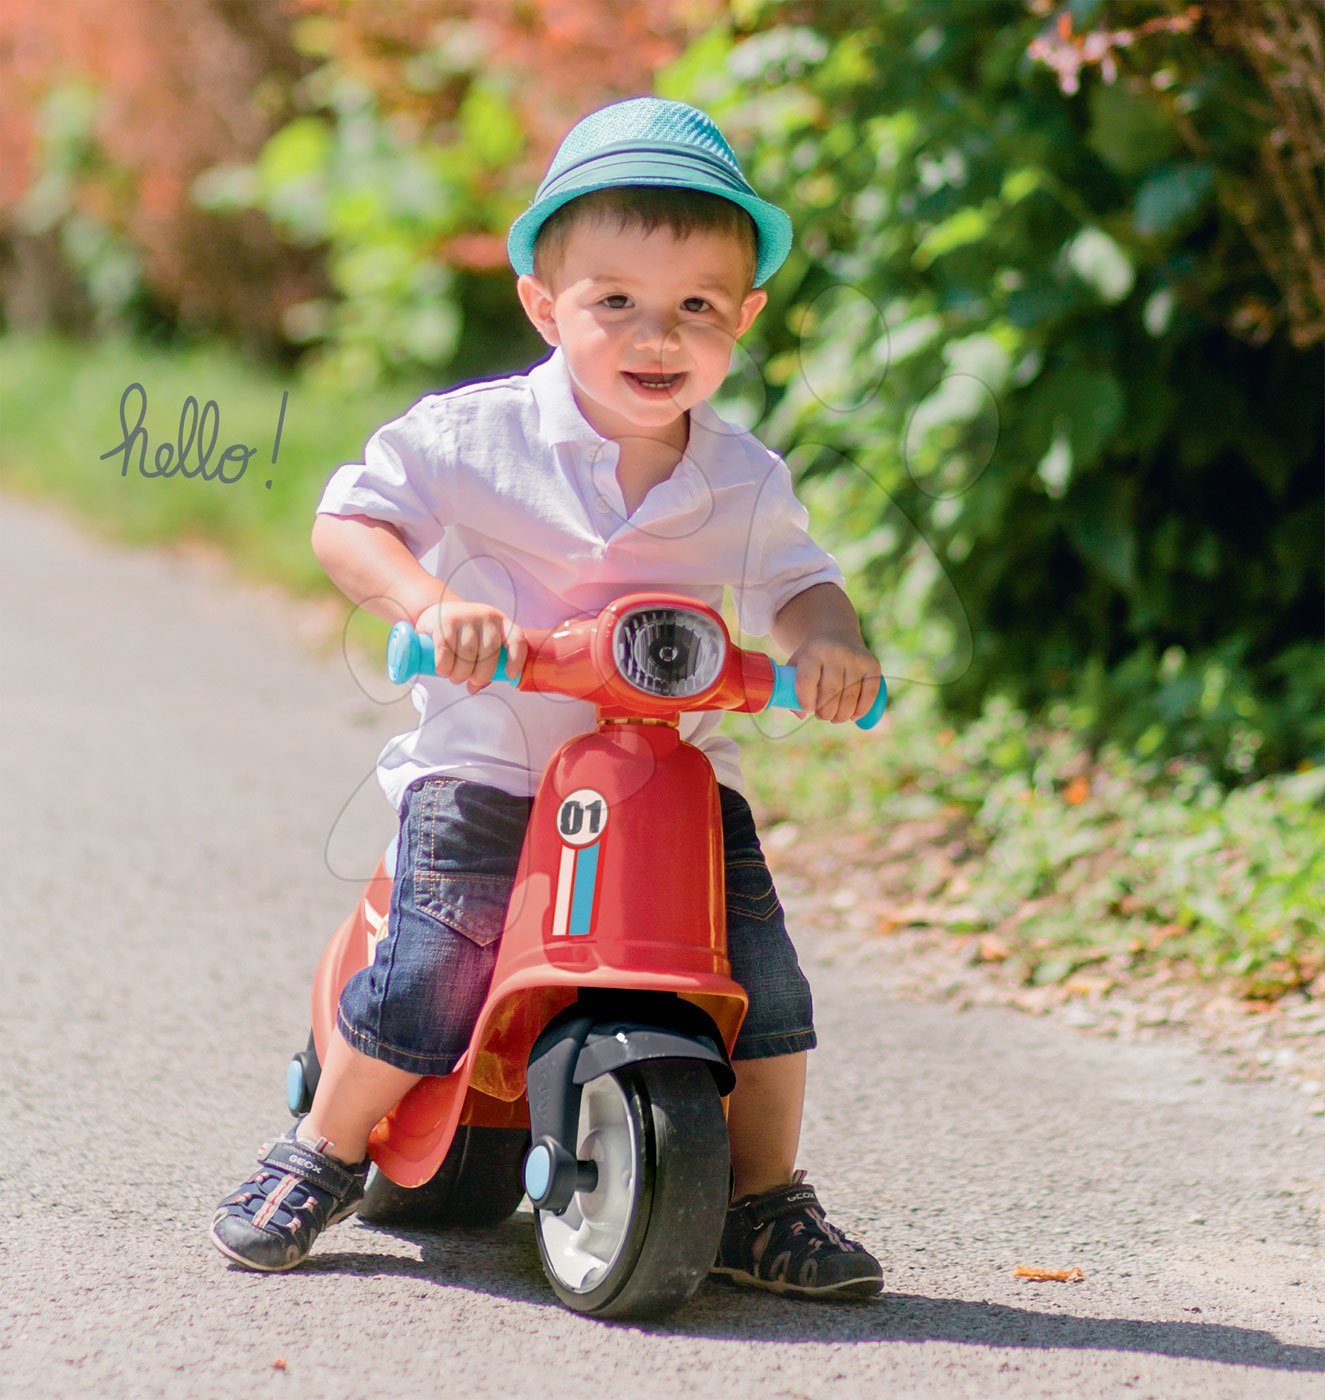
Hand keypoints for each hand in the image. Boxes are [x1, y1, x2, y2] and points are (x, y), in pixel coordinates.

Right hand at [413, 600, 527, 691]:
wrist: (439, 611)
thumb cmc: (464, 634)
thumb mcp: (480, 645)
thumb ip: (482, 667)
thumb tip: (474, 688)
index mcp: (502, 623)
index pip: (517, 640)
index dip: (516, 659)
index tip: (509, 675)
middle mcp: (487, 617)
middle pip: (489, 652)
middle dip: (480, 675)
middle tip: (469, 681)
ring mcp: (467, 617)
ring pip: (467, 654)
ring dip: (460, 673)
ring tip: (455, 677)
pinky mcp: (446, 621)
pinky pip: (447, 650)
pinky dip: (444, 666)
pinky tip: (443, 671)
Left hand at [787, 633, 882, 723]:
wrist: (835, 634)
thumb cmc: (812, 658)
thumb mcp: (796, 665)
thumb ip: (791, 690)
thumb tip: (801, 714)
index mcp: (813, 652)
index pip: (807, 679)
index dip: (806, 700)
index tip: (807, 709)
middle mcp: (836, 652)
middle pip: (831, 692)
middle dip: (825, 712)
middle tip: (822, 716)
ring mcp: (856, 658)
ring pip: (850, 696)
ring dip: (841, 715)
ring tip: (835, 718)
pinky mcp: (872, 664)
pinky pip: (870, 693)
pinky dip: (862, 710)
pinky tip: (853, 716)